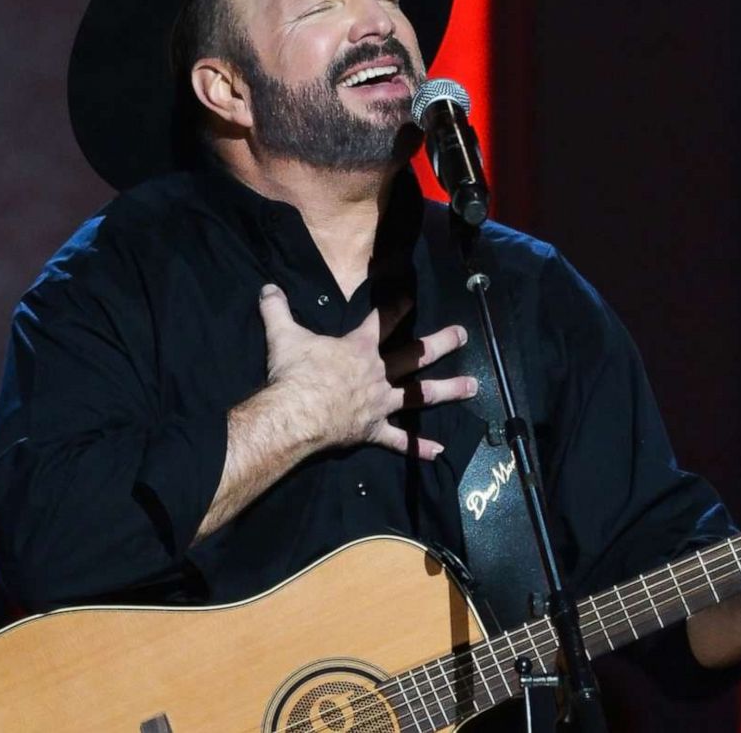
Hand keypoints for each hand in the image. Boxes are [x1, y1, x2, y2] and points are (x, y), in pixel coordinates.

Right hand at [256, 283, 475, 459]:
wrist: (296, 414)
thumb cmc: (294, 373)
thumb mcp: (283, 335)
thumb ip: (277, 309)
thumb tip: (266, 288)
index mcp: (358, 349)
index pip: (381, 321)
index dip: (397, 308)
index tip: (413, 298)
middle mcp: (376, 373)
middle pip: (414, 355)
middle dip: (441, 344)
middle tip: (463, 335)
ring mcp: (380, 403)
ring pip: (419, 395)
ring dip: (448, 390)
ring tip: (473, 387)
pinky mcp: (373, 430)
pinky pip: (399, 441)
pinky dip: (417, 447)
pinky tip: (438, 452)